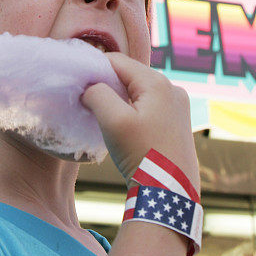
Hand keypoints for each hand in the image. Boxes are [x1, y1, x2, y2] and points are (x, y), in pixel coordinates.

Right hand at [81, 53, 198, 190]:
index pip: (117, 61)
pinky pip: (148, 105)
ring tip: (105, 119)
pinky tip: (124, 129)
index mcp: (157, 82)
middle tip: (89, 105)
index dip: (94, 69)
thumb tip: (90, 87)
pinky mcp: (177, 122)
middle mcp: (172, 88)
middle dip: (107, 86)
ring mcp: (178, 105)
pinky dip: (132, 110)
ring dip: (119, 100)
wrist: (170, 194)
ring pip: (138, 91)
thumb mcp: (113, 121)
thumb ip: (97, 94)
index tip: (78, 86)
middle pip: (129, 75)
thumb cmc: (141, 155)